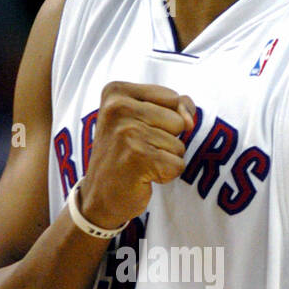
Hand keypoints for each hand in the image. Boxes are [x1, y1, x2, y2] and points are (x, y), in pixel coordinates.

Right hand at [80, 81, 194, 229]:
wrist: (99, 196)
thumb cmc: (124, 154)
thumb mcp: (144, 118)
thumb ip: (175, 107)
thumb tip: (189, 121)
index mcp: (116, 91)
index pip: (172, 98)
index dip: (165, 120)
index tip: (138, 131)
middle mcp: (118, 108)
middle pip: (178, 121)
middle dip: (166, 140)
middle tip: (138, 150)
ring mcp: (127, 133)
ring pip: (179, 144)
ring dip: (164, 159)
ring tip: (139, 162)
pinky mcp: (138, 158)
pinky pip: (177, 165)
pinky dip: (165, 175)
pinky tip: (142, 176)